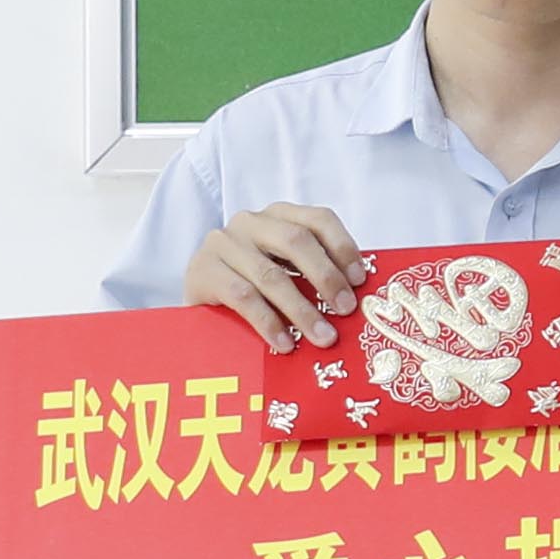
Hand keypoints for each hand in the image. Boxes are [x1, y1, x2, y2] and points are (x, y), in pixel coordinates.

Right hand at [184, 205, 368, 351]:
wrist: (199, 304)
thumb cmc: (251, 287)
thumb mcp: (284, 272)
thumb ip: (314, 275)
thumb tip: (356, 300)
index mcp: (279, 215)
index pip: (318, 219)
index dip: (343, 247)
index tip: (360, 280)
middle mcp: (250, 222)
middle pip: (296, 241)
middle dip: (326, 277)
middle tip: (346, 310)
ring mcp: (223, 243)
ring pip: (270, 275)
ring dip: (301, 310)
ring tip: (322, 337)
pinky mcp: (202, 270)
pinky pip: (242, 297)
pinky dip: (268, 322)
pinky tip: (284, 343)